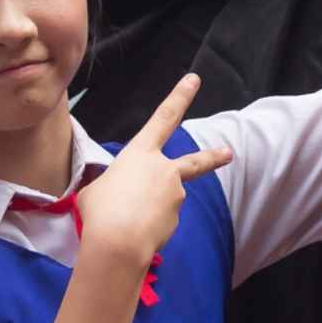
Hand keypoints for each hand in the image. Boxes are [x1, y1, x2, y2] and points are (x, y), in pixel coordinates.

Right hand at [77, 74, 233, 267]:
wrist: (118, 242)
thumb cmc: (100, 210)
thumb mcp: (93, 190)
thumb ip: (109, 187)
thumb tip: (116, 197)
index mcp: (141, 153)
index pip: (164, 117)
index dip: (180, 96)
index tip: (194, 80)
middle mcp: (164, 170)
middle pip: (194, 161)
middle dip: (212, 156)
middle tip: (227, 153)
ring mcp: (174, 196)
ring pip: (164, 201)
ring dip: (148, 211)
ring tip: (124, 222)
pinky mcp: (176, 220)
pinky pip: (159, 222)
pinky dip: (147, 228)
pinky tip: (132, 235)